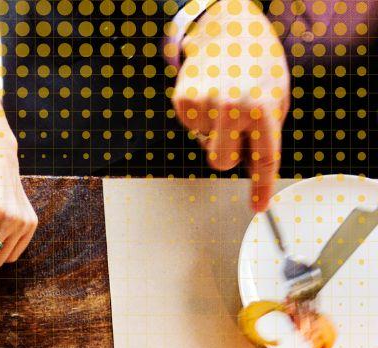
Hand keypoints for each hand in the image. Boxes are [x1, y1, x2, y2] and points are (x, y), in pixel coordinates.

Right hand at [170, 0, 288, 211]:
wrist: (228, 29)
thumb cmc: (256, 63)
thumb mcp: (275, 95)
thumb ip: (265, 130)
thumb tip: (253, 164)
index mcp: (263, 107)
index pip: (264, 157)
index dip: (261, 186)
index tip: (258, 206)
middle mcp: (233, 108)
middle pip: (223, 161)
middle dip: (227, 153)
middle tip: (232, 132)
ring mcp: (205, 105)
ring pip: (206, 143)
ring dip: (214, 129)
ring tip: (223, 99)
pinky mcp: (183, 101)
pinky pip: (192, 127)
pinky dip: (199, 116)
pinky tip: (208, 93)